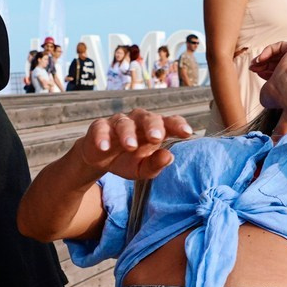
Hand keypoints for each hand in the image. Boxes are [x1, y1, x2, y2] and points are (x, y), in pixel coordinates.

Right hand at [76, 110, 194, 180]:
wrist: (101, 160)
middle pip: (148, 117)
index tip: (187, 132)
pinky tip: (104, 147)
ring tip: (130, 146)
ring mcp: (118, 122)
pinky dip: (102, 137)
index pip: (169, 122)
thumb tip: (169, 156)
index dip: (178, 125)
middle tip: (156, 137)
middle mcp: (138, 122)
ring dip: (128, 134)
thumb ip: (156, 164)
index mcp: (154, 130)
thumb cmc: (127, 160)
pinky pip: (101, 128)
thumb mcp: (142, 169)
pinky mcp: (100, 127)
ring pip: (124, 123)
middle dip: (153, 126)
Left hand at [249, 37, 286, 113]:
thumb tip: (264, 90)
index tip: (255, 72)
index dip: (264, 70)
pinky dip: (269, 50)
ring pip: (278, 53)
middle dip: (262, 63)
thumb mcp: (267, 95)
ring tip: (255, 62)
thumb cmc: (280, 94)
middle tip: (252, 67)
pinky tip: (261, 58)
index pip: (278, 72)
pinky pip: (280, 46)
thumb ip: (265, 89)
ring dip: (264, 57)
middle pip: (277, 62)